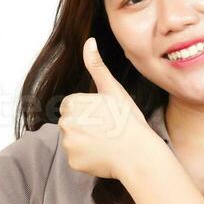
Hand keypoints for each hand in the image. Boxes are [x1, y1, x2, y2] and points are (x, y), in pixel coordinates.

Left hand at [59, 37, 155, 179]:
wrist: (138, 154)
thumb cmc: (128, 121)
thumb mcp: (113, 90)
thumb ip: (97, 66)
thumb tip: (89, 41)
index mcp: (72, 103)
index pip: (72, 106)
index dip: (90, 111)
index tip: (105, 116)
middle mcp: (65, 123)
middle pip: (70, 123)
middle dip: (85, 126)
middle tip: (108, 130)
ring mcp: (68, 144)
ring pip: (73, 141)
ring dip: (86, 143)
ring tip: (107, 143)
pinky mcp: (72, 162)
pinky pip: (76, 158)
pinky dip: (87, 158)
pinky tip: (103, 155)